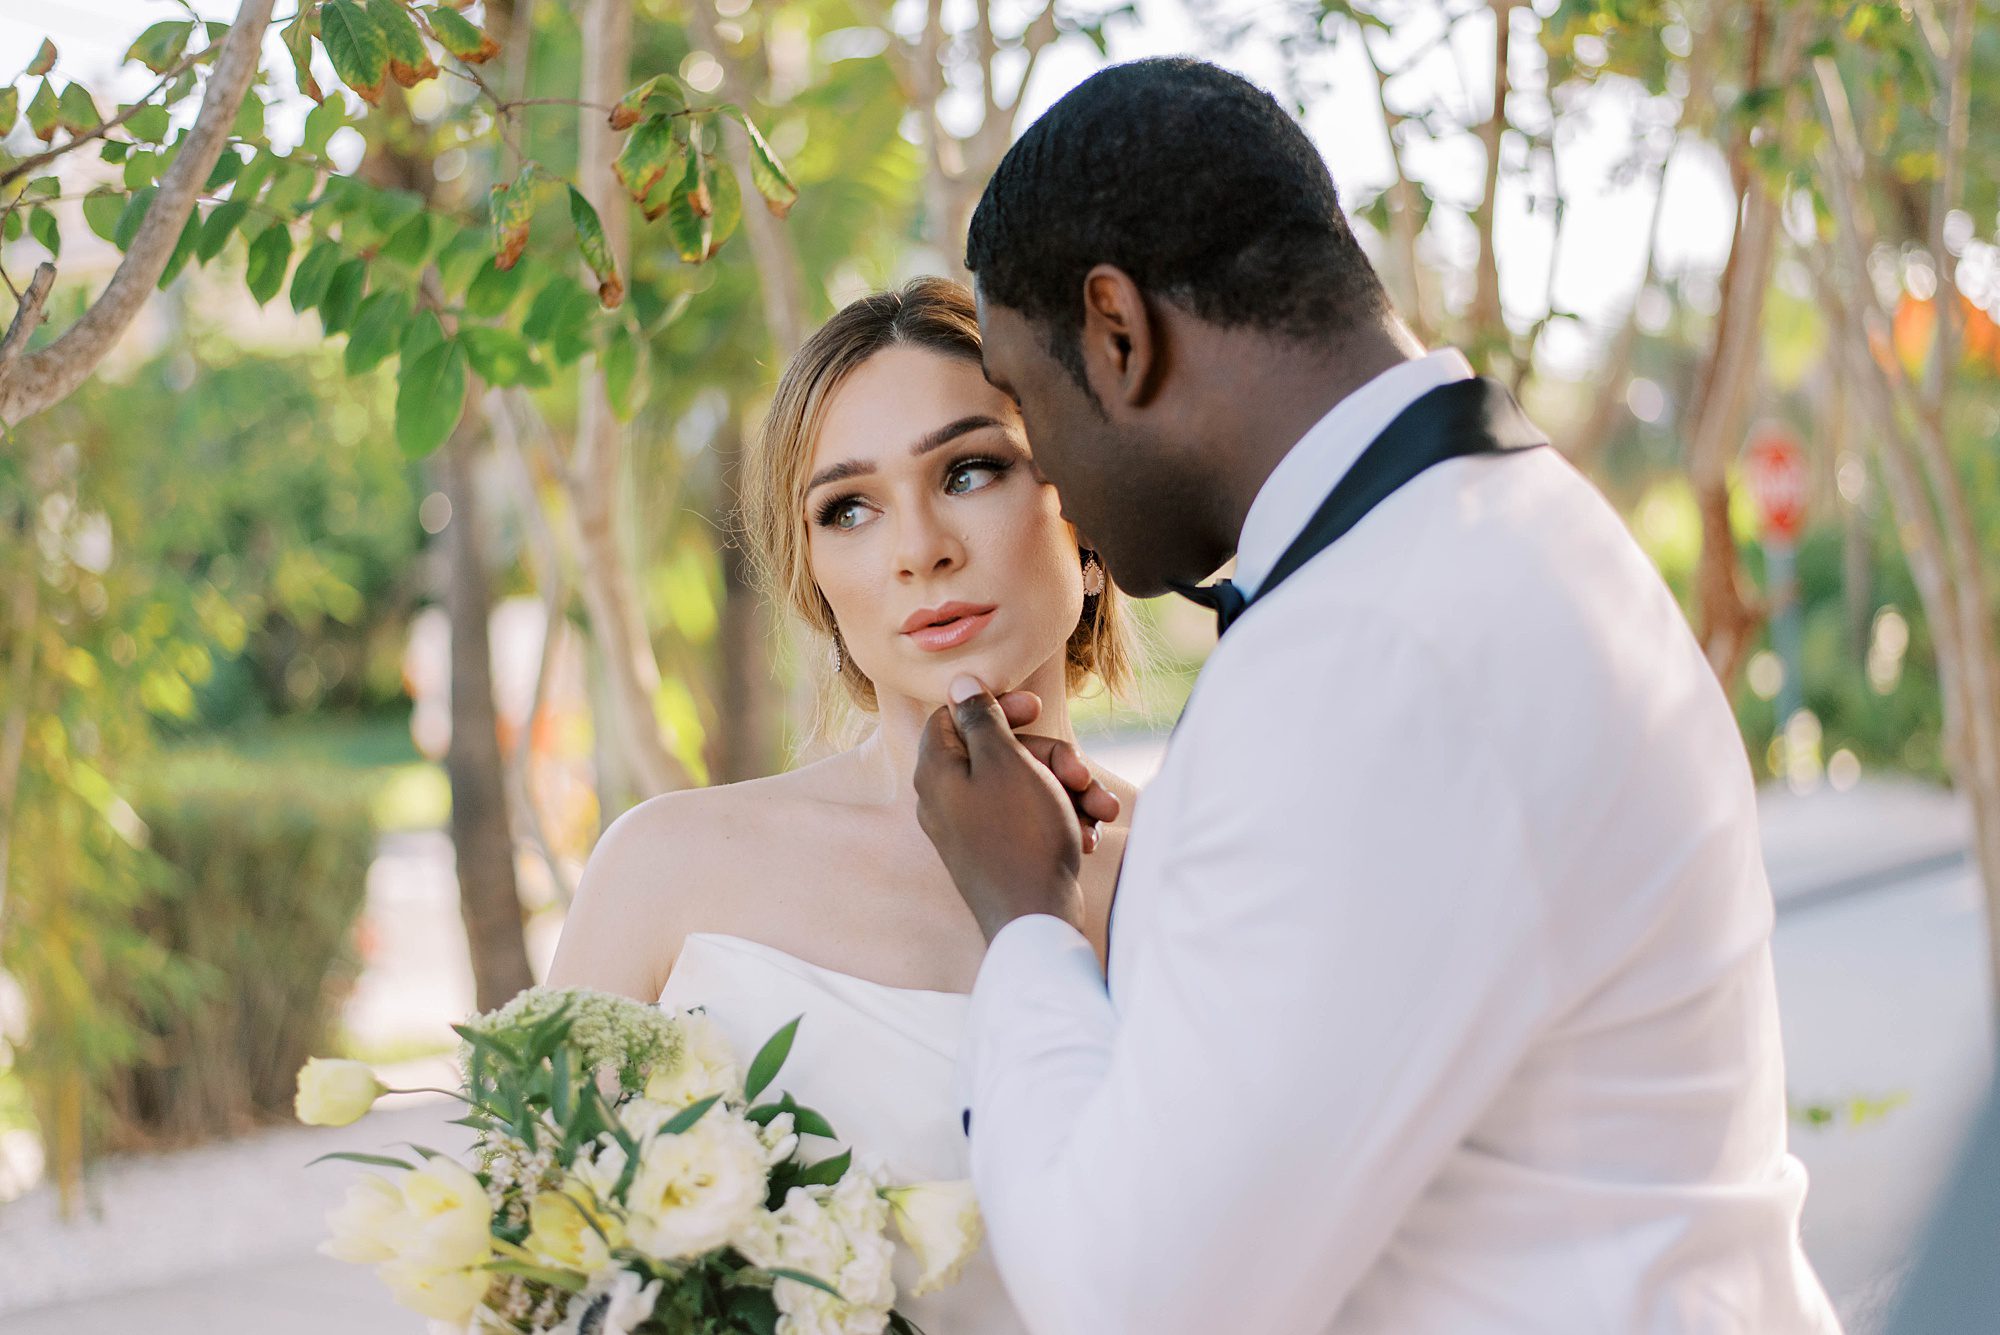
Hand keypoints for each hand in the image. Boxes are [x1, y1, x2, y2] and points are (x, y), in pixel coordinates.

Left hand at [915, 676, 1118, 942]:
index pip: (954, 716)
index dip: (998, 706)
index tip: (1036, 707)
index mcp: (938, 771)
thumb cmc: (1021, 836)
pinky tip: (1089, 834)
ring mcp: (974, 828)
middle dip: (1053, 757)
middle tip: (1082, 773)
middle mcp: (949, 798)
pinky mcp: (1001, 852)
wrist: (1035, 921)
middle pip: (1002, 751)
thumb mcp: (1005, 763)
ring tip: (1101, 811)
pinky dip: (1064, 818)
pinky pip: (1032, 818)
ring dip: (1070, 790)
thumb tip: (959, 682)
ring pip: (1027, 785)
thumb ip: (982, 720)